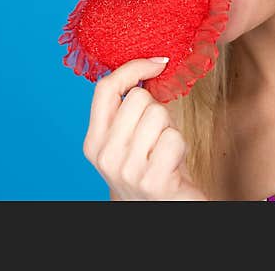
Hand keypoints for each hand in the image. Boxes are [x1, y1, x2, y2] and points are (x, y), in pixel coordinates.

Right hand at [82, 57, 208, 199]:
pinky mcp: (152, 182)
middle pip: (137, 98)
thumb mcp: (129, 139)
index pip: (104, 89)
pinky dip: (180, 147)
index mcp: (94, 141)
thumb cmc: (152, 168)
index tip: (157, 63)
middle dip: (157, 109)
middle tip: (158, 133)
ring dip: (170, 129)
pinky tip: (173, 163)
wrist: (162, 211)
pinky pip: (173, 138)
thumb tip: (150, 64)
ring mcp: (126, 170)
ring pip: (158, 115)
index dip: (133, 68)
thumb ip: (128, 110)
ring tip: (164, 150)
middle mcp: (104, 156)